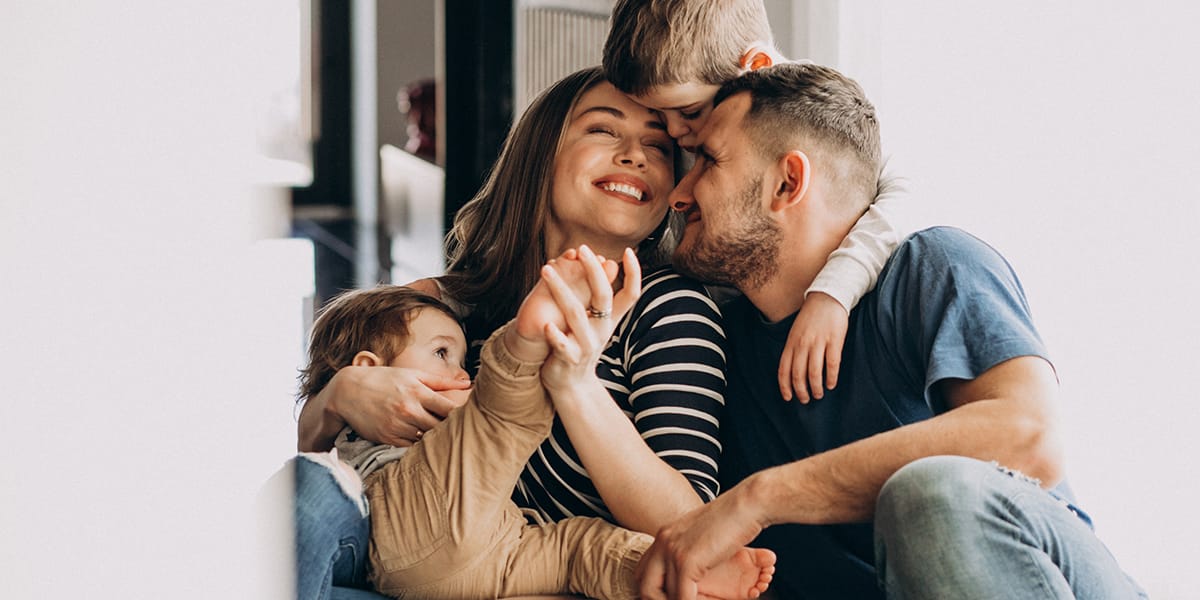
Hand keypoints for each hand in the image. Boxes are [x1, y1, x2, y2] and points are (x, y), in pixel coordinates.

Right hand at [326, 366, 470, 446]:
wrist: (347, 391)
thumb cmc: (384, 380)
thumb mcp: (411, 375)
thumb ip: (440, 381)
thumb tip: (467, 384)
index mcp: (418, 392)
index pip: (450, 410)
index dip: (462, 416)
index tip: (469, 418)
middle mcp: (409, 410)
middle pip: (441, 427)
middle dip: (451, 429)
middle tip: (461, 432)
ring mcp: (397, 426)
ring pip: (427, 439)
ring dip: (435, 439)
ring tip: (443, 438)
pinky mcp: (387, 439)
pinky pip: (411, 447)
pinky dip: (418, 445)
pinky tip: (422, 440)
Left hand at [540, 246, 641, 394]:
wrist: (573, 384)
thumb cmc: (580, 344)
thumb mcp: (595, 322)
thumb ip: (597, 298)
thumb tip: (603, 263)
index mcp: (610, 319)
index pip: (631, 294)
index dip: (634, 274)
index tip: (628, 251)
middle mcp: (602, 329)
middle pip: (604, 296)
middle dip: (594, 271)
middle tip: (582, 249)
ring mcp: (587, 345)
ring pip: (576, 314)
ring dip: (561, 290)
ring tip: (546, 270)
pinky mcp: (570, 359)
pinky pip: (563, 345)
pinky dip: (555, 335)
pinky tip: (546, 323)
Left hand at [637, 485, 766, 599]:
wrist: (747, 504)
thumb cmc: (732, 518)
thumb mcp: (700, 533)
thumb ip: (688, 548)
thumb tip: (689, 567)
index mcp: (664, 535)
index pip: (642, 571)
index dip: (652, 590)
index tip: (669, 596)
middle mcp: (663, 541)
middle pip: (644, 585)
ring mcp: (673, 551)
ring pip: (663, 595)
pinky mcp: (687, 561)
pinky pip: (682, 597)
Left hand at [777, 292, 847, 401]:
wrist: (828, 296)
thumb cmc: (811, 317)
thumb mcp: (796, 332)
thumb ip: (794, 349)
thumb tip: (793, 371)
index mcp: (791, 343)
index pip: (784, 370)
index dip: (785, 386)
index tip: (788, 397)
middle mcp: (802, 344)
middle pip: (798, 374)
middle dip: (801, 391)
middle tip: (806, 400)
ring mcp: (818, 342)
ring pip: (814, 373)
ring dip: (816, 388)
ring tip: (819, 394)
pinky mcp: (834, 340)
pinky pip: (832, 364)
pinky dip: (831, 377)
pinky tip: (831, 384)